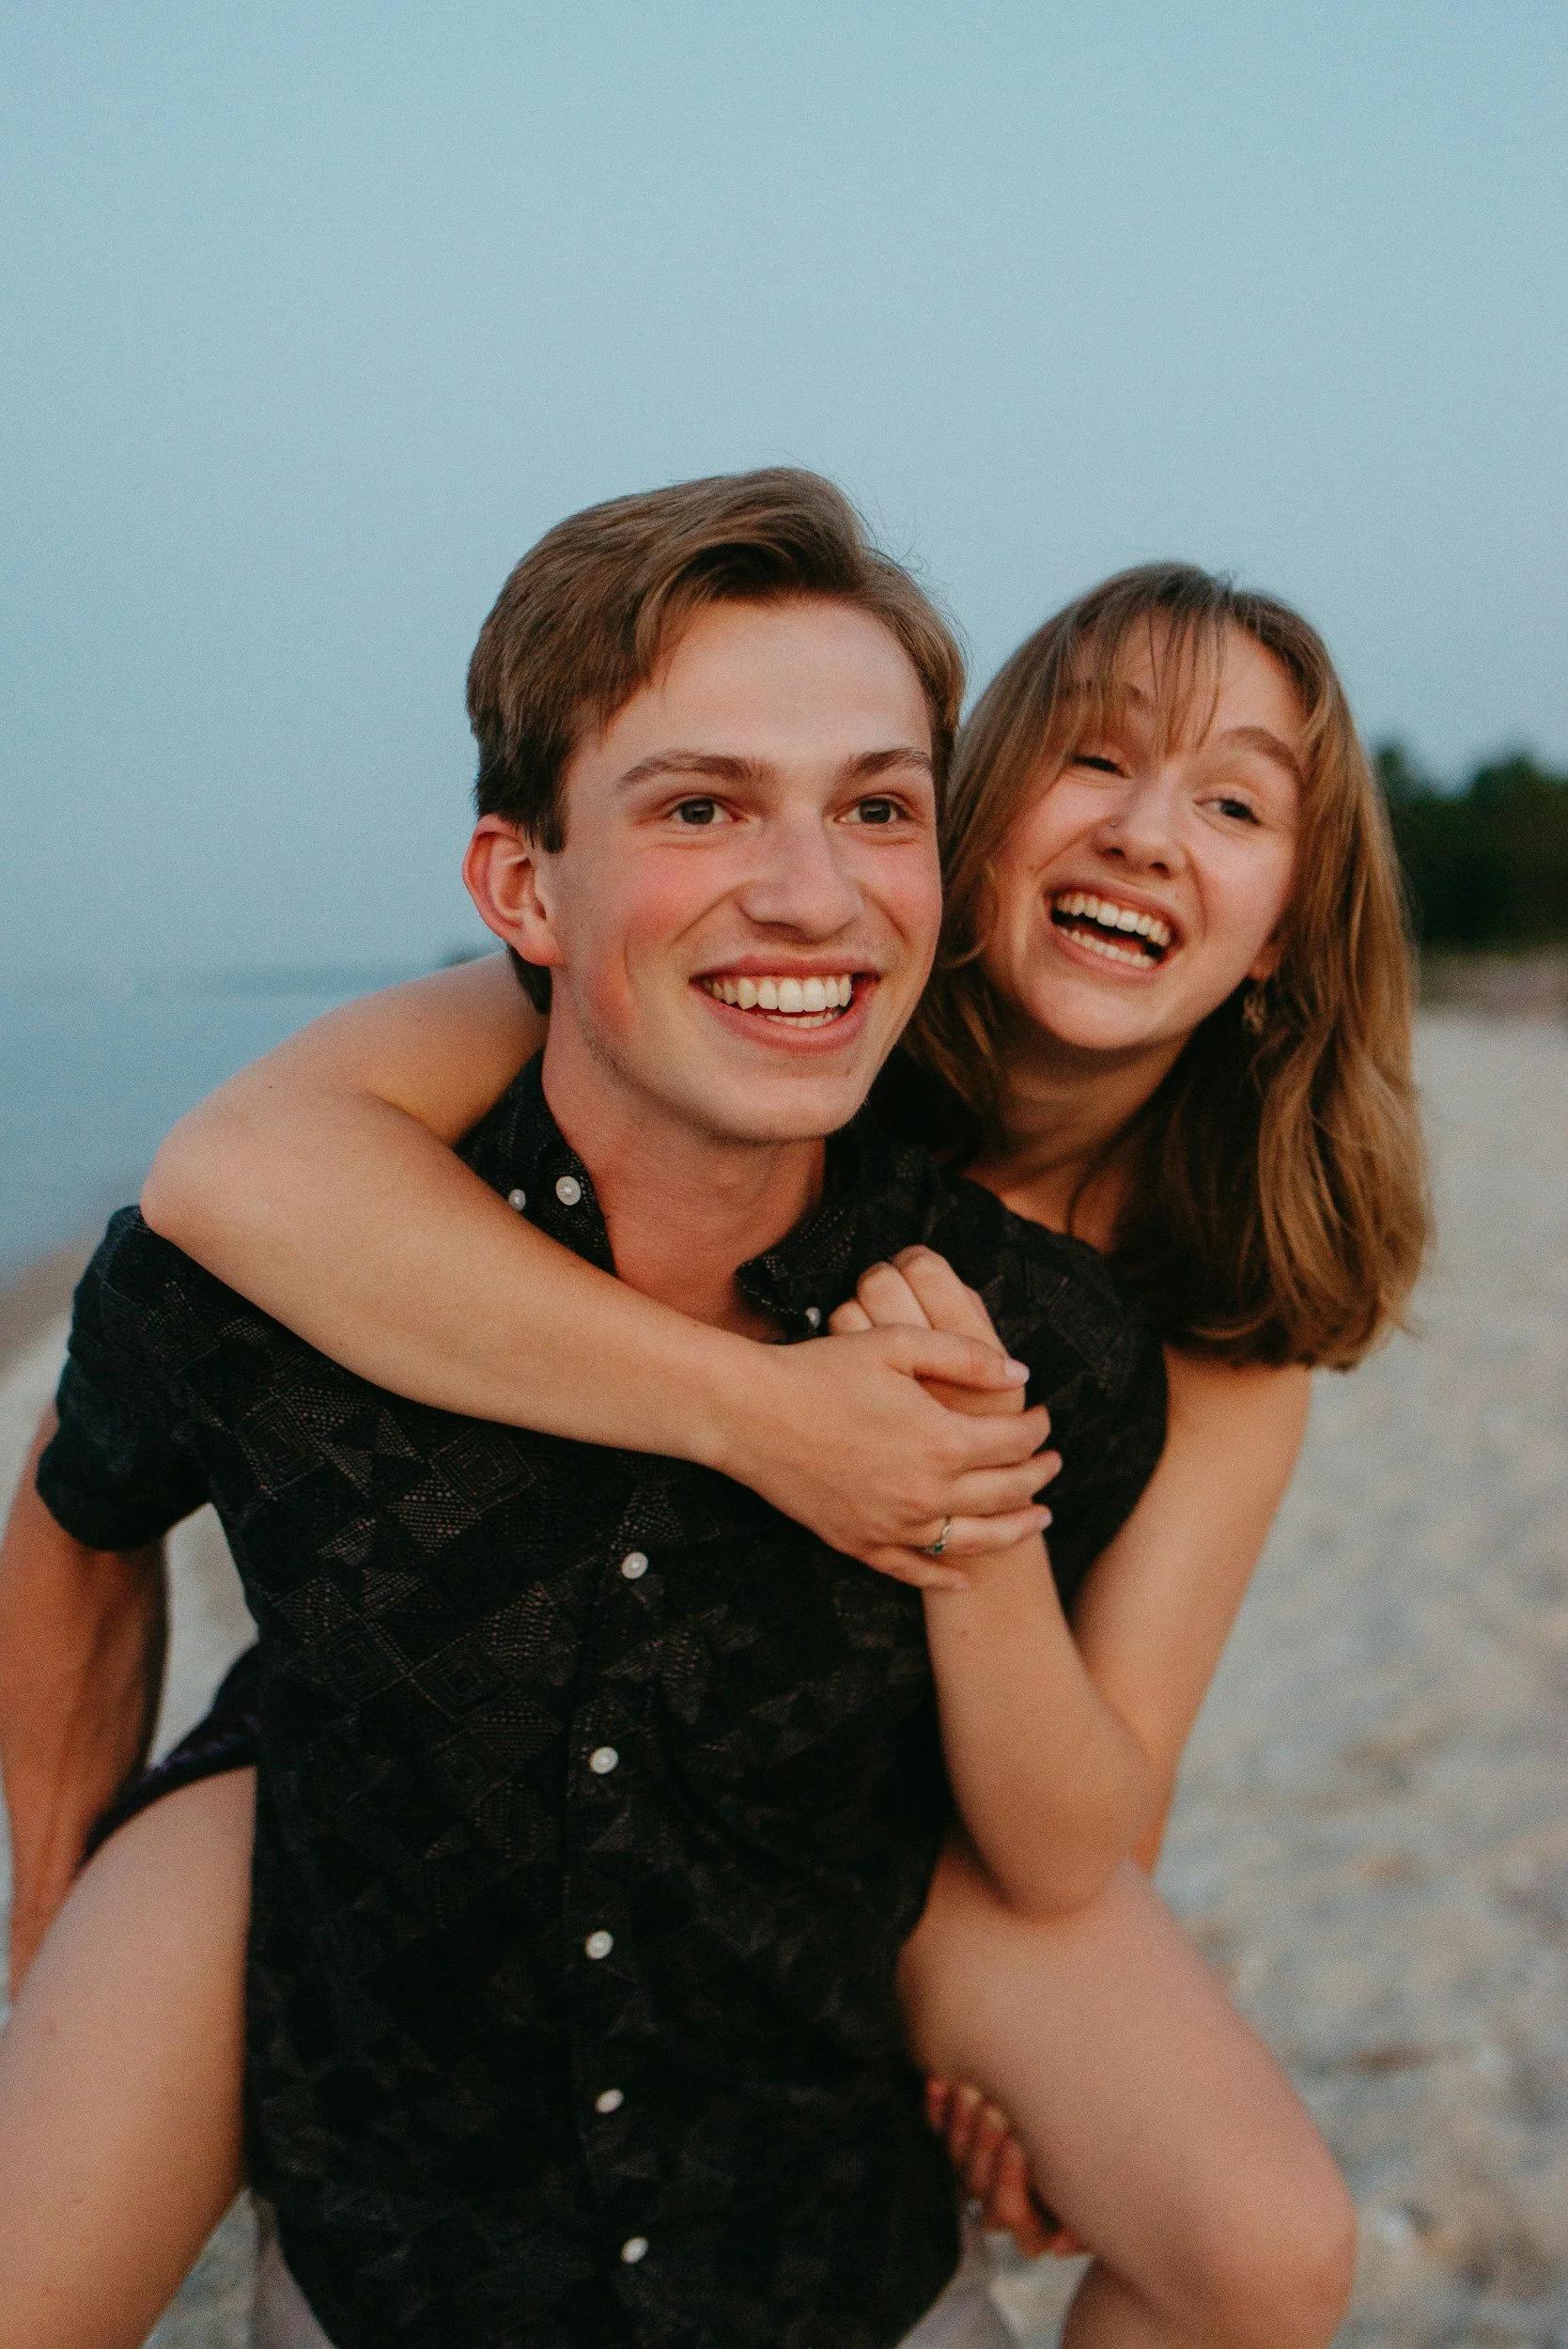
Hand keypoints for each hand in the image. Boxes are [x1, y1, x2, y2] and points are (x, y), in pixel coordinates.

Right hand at [823, 1249, 1060, 1582]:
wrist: (750, 1413)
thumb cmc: (822, 1368)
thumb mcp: (898, 1342)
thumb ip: (965, 1354)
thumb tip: (1019, 1371)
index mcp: (943, 1440)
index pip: (1015, 1441)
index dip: (1036, 1428)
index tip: (1042, 1419)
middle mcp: (927, 1492)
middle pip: (1006, 1492)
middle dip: (1037, 1476)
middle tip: (1053, 1464)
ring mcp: (893, 1524)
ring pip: (973, 1539)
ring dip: (1014, 1530)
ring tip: (1039, 1520)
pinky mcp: (859, 1542)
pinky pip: (914, 1571)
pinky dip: (945, 1577)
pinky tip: (966, 1579)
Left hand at [926, 2078, 1087, 2260]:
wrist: (1101, 2139)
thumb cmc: (1108, 2174)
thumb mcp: (1103, 2199)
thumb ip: (1085, 2221)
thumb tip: (1059, 2247)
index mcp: (1034, 2226)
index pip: (1009, 2211)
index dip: (1009, 2179)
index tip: (1019, 2143)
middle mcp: (1002, 2204)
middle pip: (978, 2184)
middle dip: (984, 2144)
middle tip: (993, 2109)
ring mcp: (981, 2174)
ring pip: (957, 2159)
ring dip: (961, 2125)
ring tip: (970, 2091)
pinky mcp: (965, 2144)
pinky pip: (941, 2132)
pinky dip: (939, 2109)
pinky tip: (938, 2084)